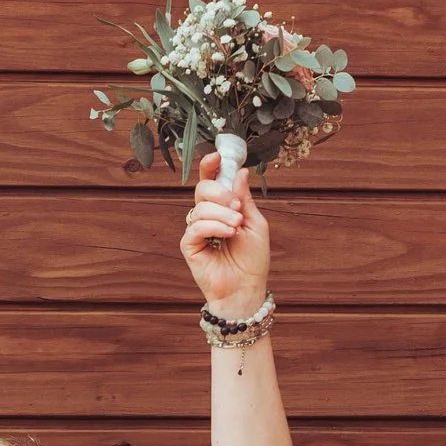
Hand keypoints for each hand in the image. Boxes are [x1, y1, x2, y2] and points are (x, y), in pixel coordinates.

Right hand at [181, 151, 270, 320]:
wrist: (246, 288)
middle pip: (202, 189)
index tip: (217, 156)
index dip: (210, 166)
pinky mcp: (189, 246)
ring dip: (222, 214)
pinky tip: (228, 234)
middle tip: (237, 208)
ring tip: (236, 227)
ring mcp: (196, 230)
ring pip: (200, 207)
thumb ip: (245, 198)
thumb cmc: (252, 260)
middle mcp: (206, 216)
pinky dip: (214, 226)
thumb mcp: (256, 223)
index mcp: (222, 207)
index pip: (210, 181)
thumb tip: (241, 172)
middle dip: (221, 193)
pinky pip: (196, 227)